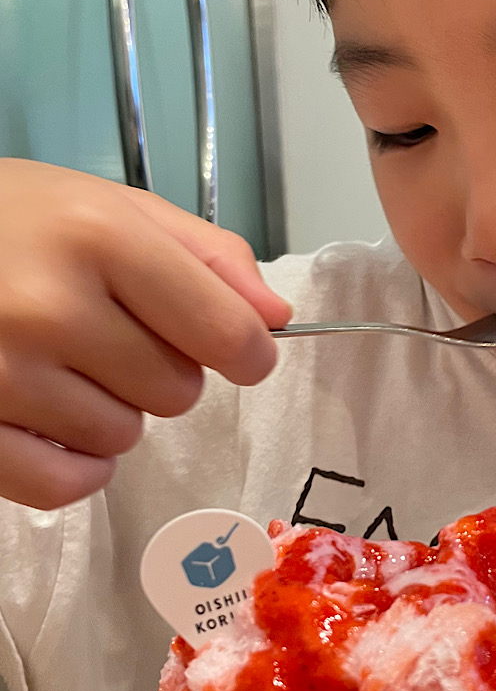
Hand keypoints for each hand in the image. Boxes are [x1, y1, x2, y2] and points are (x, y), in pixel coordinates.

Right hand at [0, 159, 291, 509]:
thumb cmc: (15, 221)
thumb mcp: (114, 207)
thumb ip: (208, 255)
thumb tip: (274, 317)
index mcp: (100, 237)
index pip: (229, 335)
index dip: (248, 351)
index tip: (236, 350)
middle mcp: (49, 307)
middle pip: (179, 392)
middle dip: (159, 368)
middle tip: (104, 331)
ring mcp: (0, 374)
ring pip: (123, 437)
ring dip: (109, 409)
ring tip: (59, 361)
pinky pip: (66, 484)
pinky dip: (72, 463)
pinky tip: (46, 415)